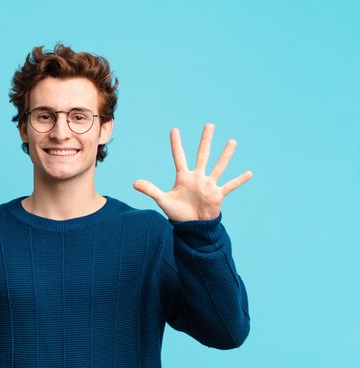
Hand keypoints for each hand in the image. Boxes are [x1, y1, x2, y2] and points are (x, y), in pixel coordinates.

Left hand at [133, 124, 251, 221]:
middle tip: (209, 125)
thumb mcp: (163, 200)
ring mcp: (208, 185)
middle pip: (202, 155)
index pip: (179, 157)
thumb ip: (150, 190)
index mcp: (183, 177)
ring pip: (218, 166)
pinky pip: (230, 186)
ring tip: (232, 141)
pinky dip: (239, 180)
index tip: (174, 130)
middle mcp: (197, 177)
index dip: (176, 144)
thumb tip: (134, 183)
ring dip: (225, 155)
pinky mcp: (217, 195)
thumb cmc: (178, 213)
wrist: (192, 226)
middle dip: (205, 141)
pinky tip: (249, 172)